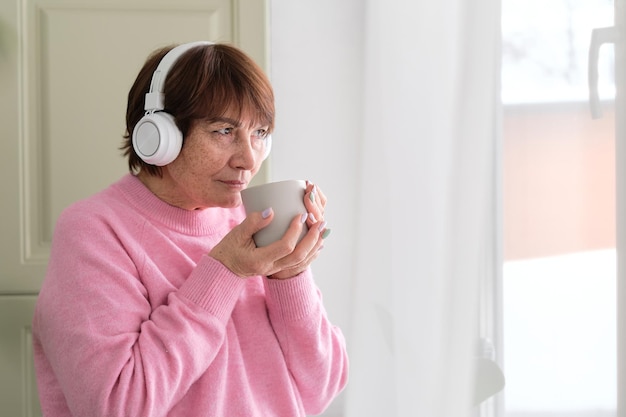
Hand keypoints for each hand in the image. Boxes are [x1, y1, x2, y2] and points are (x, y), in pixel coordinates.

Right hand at [209, 182, 329, 278]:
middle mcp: (270, 268)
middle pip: (298, 256)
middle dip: (312, 238)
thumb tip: (271, 210)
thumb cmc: (227, 250)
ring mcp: (275, 270)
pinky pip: (299, 264)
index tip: (300, 215)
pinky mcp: (277, 268)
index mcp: (260, 260)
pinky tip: (317, 243)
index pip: (285, 247)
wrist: (223, 269)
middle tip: (320, 221)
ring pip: (302, 261)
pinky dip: (311, 253)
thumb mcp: (236, 234)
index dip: (295, 231)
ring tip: (323, 229)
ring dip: (314, 245)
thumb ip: (252, 223)